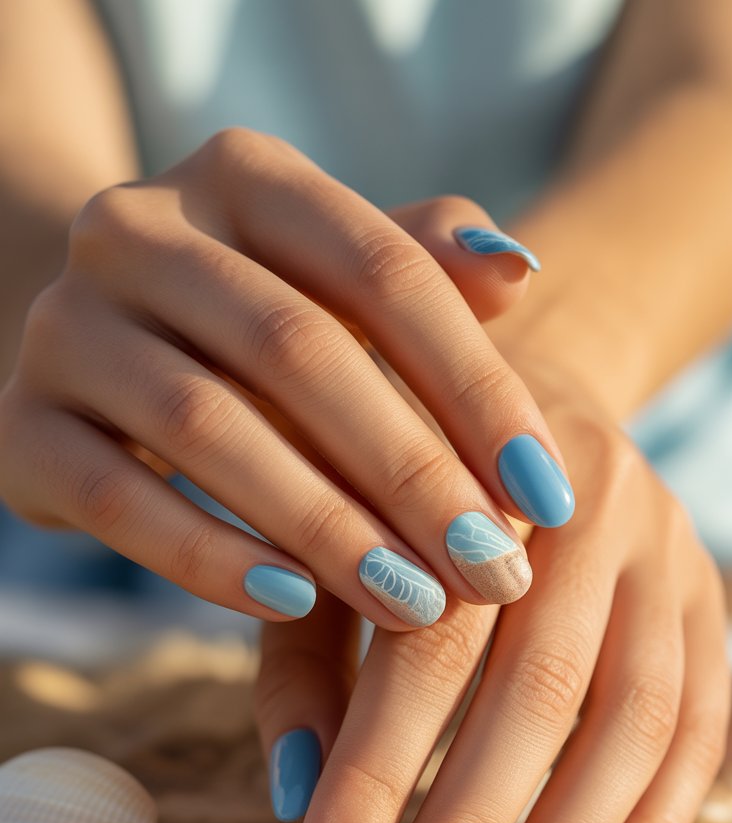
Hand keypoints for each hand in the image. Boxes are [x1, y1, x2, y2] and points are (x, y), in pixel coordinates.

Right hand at [0, 129, 574, 628]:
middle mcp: (139, 229)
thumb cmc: (258, 324)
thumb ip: (426, 268)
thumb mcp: (340, 284)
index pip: (383, 271)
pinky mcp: (22, 426)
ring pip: (208, 429)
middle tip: (492, 571)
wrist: (102, 347)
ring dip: (325, 528)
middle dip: (411, 475)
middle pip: (298, 353)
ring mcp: (67, 326)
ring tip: (415, 605)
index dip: (477, 387)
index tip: (549, 497)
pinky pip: (118, 500)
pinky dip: (208, 558)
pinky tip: (293, 605)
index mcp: (242, 178)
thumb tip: (521, 268)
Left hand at [255, 369, 729, 822]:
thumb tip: (298, 801)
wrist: (520, 394)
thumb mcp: (330, 538)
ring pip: (633, 725)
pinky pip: (697, 732)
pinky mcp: (709, 603)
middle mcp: (595, 505)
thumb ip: (305, 653)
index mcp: (480, 473)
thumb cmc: (397, 480)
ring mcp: (671, 555)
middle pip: (539, 695)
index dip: (374, 775)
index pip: (428, 644)